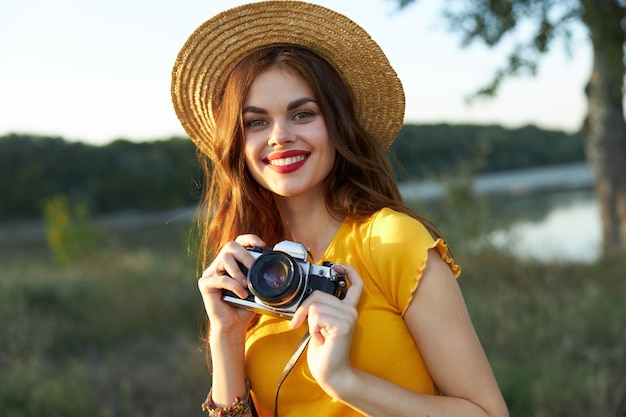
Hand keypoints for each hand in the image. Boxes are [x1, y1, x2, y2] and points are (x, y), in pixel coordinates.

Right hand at [197, 234, 265, 333]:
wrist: (233, 325)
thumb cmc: (245, 306)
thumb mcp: (256, 287)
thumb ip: (259, 274)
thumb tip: (270, 262)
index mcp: (232, 262)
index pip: (238, 242)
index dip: (249, 239)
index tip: (262, 246)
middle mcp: (219, 264)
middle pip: (230, 246)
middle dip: (246, 256)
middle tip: (254, 269)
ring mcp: (211, 273)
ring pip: (224, 258)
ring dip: (238, 271)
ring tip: (246, 285)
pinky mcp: (205, 284)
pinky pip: (220, 278)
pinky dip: (234, 285)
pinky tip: (242, 294)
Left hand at [289, 264, 363, 395]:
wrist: (331, 373)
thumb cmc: (325, 352)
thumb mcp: (320, 325)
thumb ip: (320, 310)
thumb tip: (307, 301)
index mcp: (347, 310)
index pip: (356, 284)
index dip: (349, 271)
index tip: (339, 266)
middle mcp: (351, 311)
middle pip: (319, 294)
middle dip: (303, 309)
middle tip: (300, 324)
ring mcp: (349, 317)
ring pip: (316, 306)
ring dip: (309, 322)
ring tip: (318, 336)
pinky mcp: (343, 325)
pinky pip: (317, 316)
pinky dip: (312, 329)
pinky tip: (321, 340)